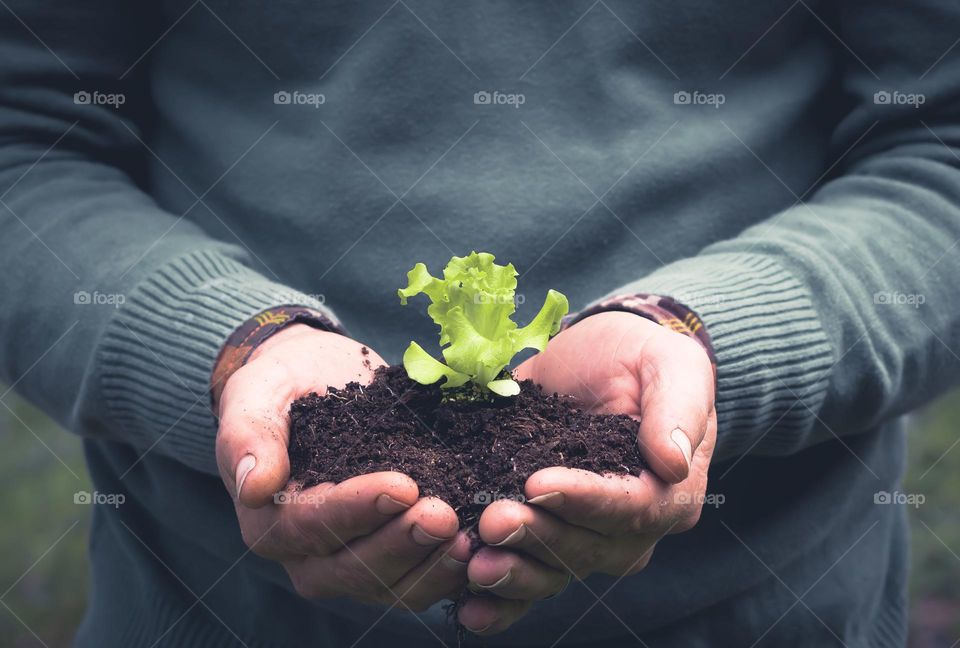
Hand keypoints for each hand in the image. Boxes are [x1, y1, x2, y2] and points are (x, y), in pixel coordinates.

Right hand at [215, 324, 470, 610]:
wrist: (316, 382)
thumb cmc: (282, 387)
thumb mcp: (256, 395)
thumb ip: (248, 436)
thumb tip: (253, 485)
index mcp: (269, 522)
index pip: (311, 526)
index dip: (356, 511)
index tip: (402, 486)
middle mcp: (307, 556)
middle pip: (352, 568)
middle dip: (400, 544)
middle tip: (443, 515)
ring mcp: (350, 563)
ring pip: (390, 585)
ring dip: (430, 565)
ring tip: (468, 535)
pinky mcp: (390, 558)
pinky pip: (417, 580)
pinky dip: (447, 570)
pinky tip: (478, 545)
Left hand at [457, 312, 715, 633]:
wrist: (599, 356)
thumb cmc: (642, 357)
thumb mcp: (671, 365)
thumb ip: (678, 409)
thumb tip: (671, 462)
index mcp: (670, 492)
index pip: (634, 507)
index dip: (587, 501)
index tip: (539, 484)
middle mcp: (631, 527)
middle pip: (589, 547)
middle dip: (539, 538)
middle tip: (492, 521)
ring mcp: (586, 535)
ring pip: (556, 570)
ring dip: (515, 573)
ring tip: (474, 565)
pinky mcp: (547, 530)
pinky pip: (531, 574)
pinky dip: (502, 600)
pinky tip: (468, 609)